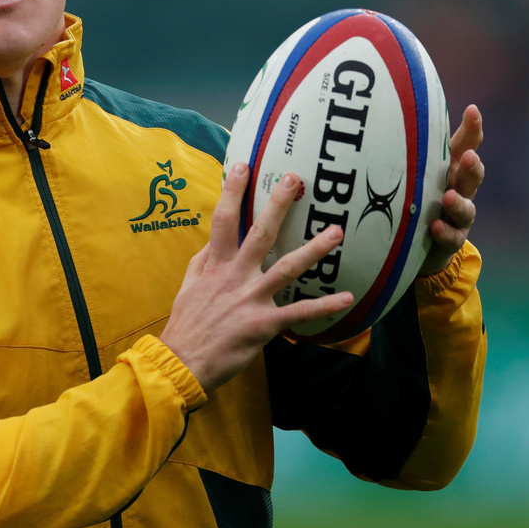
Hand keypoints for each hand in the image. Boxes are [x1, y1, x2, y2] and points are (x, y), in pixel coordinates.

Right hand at [160, 164, 351, 394]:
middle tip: (295, 180)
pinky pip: (298, 313)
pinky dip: (323, 306)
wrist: (182, 361)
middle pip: (260, 234)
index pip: (224, 220)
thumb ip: (205, 260)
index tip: (243, 166)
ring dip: (314, 250)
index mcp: (216, 264)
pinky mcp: (263, 324)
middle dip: (278, 205)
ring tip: (336, 232)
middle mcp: (235, 276)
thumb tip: (215, 240)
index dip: (233, 192)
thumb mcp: (189, 284)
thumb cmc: (187, 322)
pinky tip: (346, 297)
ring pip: (286, 268)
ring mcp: (251, 298)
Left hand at [419, 104, 484, 276]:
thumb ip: (411, 150)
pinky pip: (452, 236)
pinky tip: (436, 227)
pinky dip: (445, 232)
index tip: (472, 110)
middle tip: (470, 157)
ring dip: (458, 203)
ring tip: (448, 197)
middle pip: (472, 175)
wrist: (417, 243)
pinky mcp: (450, 239)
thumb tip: (394, 115)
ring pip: (466, 208)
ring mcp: (458, 216)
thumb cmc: (416, 197)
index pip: (465, 146)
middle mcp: (459, 189)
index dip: (472, 129)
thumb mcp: (414, 172)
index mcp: (451, 168)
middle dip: (473, 166)